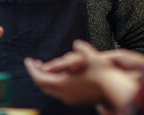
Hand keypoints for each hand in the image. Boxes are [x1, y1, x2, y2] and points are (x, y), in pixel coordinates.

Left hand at [25, 40, 140, 109]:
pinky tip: (58, 75)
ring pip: (51, 90)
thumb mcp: (92, 58)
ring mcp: (70, 99)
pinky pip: (58, 92)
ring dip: (46, 78)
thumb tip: (77, 43)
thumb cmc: (103, 74)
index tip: (28, 60)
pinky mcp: (76, 100)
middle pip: (43, 85)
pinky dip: (54, 82)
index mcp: (63, 85)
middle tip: (33, 62)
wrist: (116, 91)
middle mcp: (64, 95)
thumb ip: (82, 50)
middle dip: (37, 72)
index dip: (31, 68)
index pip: (39, 78)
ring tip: (44, 67)